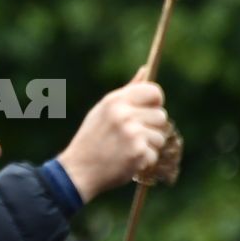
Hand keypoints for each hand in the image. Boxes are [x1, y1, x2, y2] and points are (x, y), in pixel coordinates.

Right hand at [55, 74, 167, 201]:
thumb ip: (128, 91)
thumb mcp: (104, 110)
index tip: (149, 111)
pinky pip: (154, 154)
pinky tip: (126, 160)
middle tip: (133, 136)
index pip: (154, 91)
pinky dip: (144, 161)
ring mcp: (132, 134)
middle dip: (152, 128)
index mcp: (115, 101)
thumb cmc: (92, 138)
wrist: (78, 170)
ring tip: (127, 149)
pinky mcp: (138, 153)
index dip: (155, 102)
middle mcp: (125, 114)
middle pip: (161, 116)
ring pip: (160, 137)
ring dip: (149, 145)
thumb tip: (146, 70)